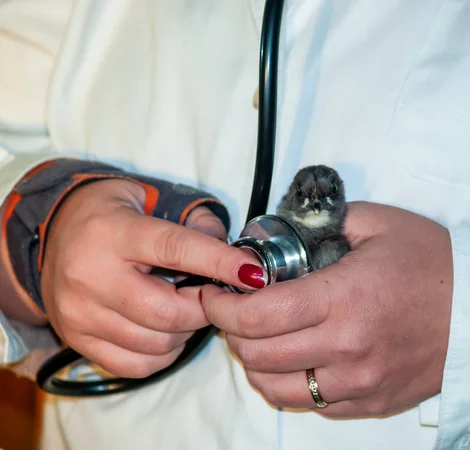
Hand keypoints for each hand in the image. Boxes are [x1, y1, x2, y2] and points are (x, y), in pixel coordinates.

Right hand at [41, 179, 265, 377]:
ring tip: (184, 306)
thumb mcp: (148, 196)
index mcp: (112, 233)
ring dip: (185, 331)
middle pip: (167, 312)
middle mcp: (90, 276)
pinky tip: (165, 330)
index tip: (254, 274)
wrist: (50, 229)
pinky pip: (135, 366)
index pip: (175, 249)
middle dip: (204, 307)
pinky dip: (163, 354)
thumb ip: (194, 219)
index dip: (220, 263)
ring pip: (155, 344)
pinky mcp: (75, 340)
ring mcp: (79, 314)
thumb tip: (233, 253)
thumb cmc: (110, 213)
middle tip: (209, 292)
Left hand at [201, 201, 452, 417]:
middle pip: (257, 356)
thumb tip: (282, 232)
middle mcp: (346, 349)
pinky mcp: (370, 402)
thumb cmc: (436, 263)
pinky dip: (289, 382)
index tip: (214, 293)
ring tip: (260, 335)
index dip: (221, 307)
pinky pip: (310, 404)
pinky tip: (297, 357)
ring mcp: (358, 383)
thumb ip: (323, 223)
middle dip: (231, 332)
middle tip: (234, 309)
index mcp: (343, 299)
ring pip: (276, 388)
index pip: (256, 317)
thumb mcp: (378, 224)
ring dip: (255, 362)